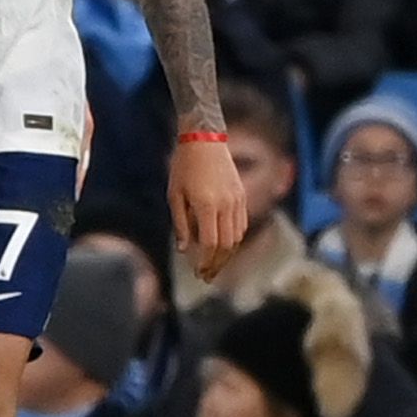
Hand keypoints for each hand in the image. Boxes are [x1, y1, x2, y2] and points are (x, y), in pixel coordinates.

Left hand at [168, 136, 247, 282]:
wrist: (204, 140)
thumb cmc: (182, 167)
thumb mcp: (174, 195)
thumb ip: (180, 224)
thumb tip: (185, 250)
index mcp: (207, 205)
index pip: (211, 243)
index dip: (205, 261)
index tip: (197, 272)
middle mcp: (227, 205)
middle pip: (227, 245)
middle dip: (217, 264)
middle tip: (206, 276)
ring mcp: (238, 200)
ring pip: (237, 236)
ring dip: (226, 255)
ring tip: (214, 265)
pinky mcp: (242, 196)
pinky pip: (241, 224)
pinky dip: (234, 239)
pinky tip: (223, 246)